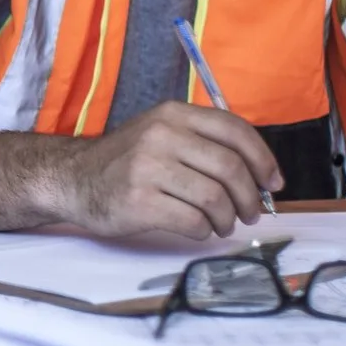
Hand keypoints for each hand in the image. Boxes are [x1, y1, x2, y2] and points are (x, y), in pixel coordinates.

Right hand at [53, 103, 281, 239]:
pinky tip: (199, 230)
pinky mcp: (139, 202)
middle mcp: (161, 135)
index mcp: (172, 114)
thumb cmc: (126, 162)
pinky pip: (193, 221)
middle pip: (230, 167)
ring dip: (228, 218)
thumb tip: (260, 176)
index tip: (273, 183)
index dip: (263, 159)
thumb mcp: (160, 134)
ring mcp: (148, 168)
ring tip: (223, 225)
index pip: (234, 130)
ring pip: (215, 198)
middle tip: (251, 213)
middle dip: (249, 196)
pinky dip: (205, 231)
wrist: (72, 180)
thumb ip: (203, 144)